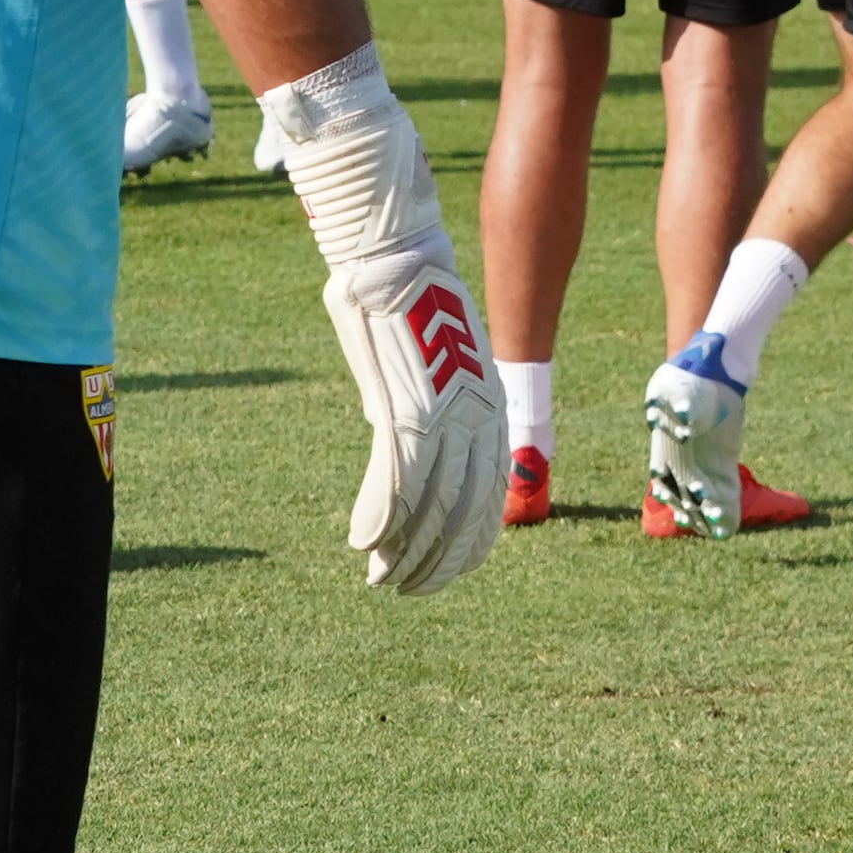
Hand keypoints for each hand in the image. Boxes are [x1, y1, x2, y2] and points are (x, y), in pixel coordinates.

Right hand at [319, 243, 507, 592]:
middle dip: (435, 560)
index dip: (470, 541)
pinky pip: (396, 479)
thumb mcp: (440, 364)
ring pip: (429, 505)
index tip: (451, 573)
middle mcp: (475, 421)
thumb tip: (411, 440)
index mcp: (489, 412)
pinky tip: (363, 544)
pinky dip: (379, 516)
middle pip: (461, 511)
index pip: (488, 496)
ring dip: (403, 551)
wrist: (402, 262)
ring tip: (381, 579)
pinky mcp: (405, 408)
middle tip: (408, 590)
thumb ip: (434, 409)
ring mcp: (441, 417)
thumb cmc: (416, 308)